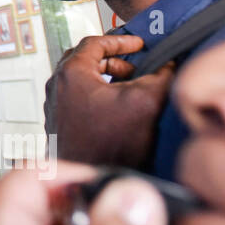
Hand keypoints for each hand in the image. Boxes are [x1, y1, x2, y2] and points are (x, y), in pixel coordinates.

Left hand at [47, 34, 174, 166]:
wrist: (90, 184)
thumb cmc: (110, 146)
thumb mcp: (145, 102)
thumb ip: (160, 76)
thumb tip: (170, 65)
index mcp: (71, 74)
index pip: (94, 42)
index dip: (120, 40)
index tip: (138, 44)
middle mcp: (56, 88)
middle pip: (83, 60)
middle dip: (112, 59)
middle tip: (134, 64)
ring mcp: (54, 107)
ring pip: (80, 80)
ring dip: (105, 78)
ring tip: (130, 87)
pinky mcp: (58, 125)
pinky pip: (77, 99)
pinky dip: (97, 95)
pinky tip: (118, 109)